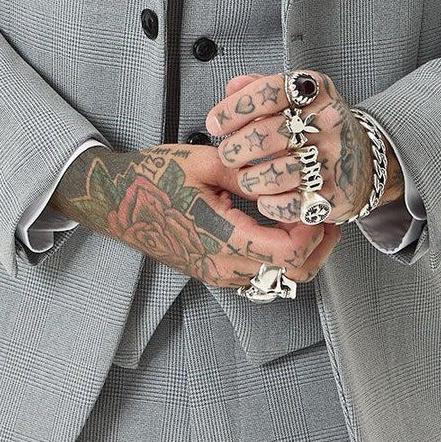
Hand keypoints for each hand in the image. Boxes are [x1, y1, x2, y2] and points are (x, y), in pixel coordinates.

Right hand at [51, 141, 339, 288]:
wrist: (114, 201)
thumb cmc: (150, 179)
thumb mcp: (203, 162)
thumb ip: (248, 170)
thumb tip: (284, 171)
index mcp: (221, 238)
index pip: (289, 253)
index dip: (314, 231)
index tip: (320, 204)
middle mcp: (221, 266)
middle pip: (292, 274)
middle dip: (318, 246)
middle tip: (326, 214)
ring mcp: (216, 273)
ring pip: (277, 279)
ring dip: (300, 253)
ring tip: (307, 218)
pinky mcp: (211, 271)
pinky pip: (257, 276)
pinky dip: (278, 258)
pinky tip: (279, 228)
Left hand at [205, 69, 403, 224]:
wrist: (363, 161)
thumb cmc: (318, 127)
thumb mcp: (296, 98)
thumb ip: (261, 88)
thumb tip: (232, 87)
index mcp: (315, 92)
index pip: (269, 91)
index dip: (235, 108)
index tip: (215, 122)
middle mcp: (328, 122)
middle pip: (267, 134)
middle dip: (236, 148)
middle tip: (227, 155)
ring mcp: (334, 159)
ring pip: (277, 173)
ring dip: (250, 179)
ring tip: (245, 178)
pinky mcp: (334, 195)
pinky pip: (291, 205)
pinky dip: (271, 204)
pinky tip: (266, 198)